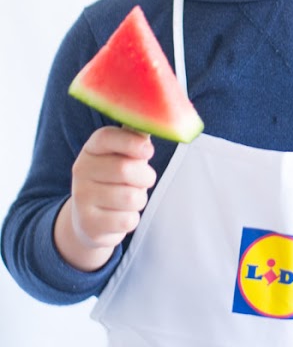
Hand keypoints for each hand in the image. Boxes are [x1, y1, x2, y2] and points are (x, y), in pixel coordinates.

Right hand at [54, 126, 155, 270]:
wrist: (88, 219)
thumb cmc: (114, 180)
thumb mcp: (121, 157)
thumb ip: (136, 140)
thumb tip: (157, 122)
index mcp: (90, 149)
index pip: (106, 137)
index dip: (132, 142)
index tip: (148, 151)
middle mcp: (81, 171)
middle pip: (125, 168)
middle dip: (145, 177)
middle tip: (143, 180)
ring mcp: (82, 198)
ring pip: (131, 197)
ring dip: (139, 199)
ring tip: (129, 198)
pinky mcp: (89, 224)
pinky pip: (127, 220)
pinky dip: (132, 218)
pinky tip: (120, 215)